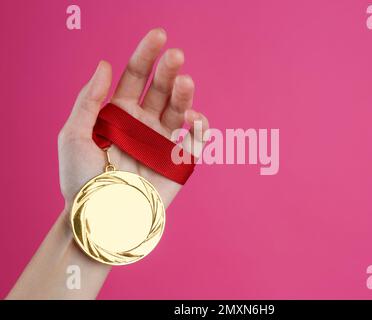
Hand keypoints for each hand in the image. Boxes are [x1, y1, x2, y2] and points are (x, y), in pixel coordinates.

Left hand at [58, 28, 208, 210]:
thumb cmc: (81, 181)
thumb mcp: (73, 136)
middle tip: (176, 56)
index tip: (159, 36)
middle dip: (170, 70)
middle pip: (162, 89)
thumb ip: (88, 100)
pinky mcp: (179, 163)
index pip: (137, 77)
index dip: (147, 55)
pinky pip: (196, 140)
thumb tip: (105, 65)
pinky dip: (200, 126)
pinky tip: (194, 117)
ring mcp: (163, 142)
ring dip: (185, 94)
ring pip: (180, 109)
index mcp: (121, 113)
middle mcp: (144, 123)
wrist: (100, 219)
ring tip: (186, 82)